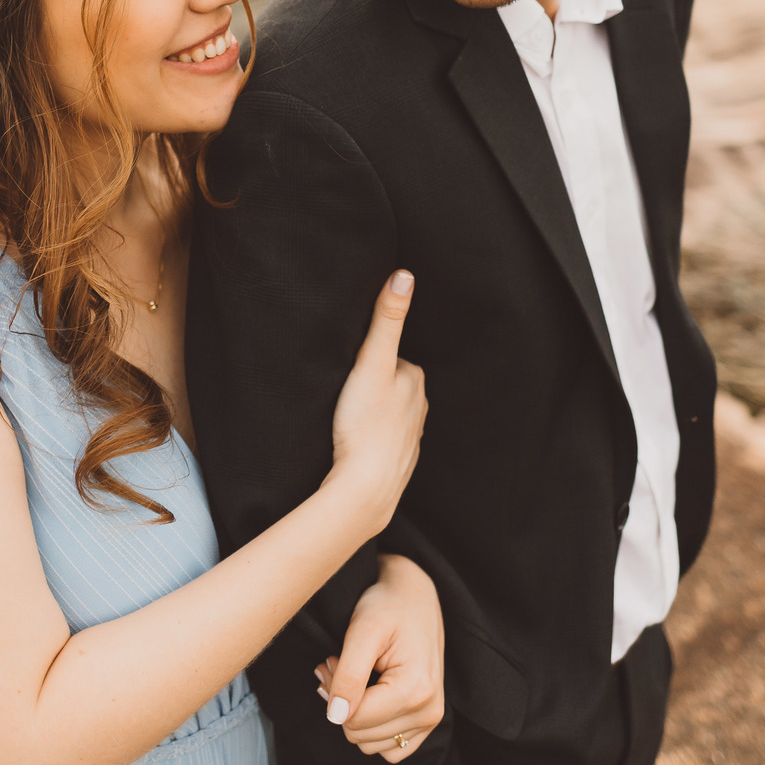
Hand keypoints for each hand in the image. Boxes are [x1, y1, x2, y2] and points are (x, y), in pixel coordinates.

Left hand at [314, 553, 443, 763]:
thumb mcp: (363, 630)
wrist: (416, 596)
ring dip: (354, 713)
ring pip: (369, 744)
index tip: (335, 659)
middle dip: (342, 701)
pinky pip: (388, 749)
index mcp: (417, 690)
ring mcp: (430, 720)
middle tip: (343, 663)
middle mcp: (429, 711)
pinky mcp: (426, 724)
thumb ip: (349, 675)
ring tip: (357, 675)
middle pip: (359, 735)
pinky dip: (372, 727)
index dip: (334, 690)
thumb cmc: (388, 606)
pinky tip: (371, 694)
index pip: (354, 720)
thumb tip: (336, 717)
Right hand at [326, 273, 426, 533]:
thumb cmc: (364, 423)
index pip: (389, 356)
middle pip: (389, 384)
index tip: (348, 369)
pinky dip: (371, 440)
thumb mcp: (371, 363)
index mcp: (416, 379)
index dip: (366, 360)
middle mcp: (420, 407)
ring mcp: (411, 437)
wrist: (364, 489)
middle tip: (343, 394)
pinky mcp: (399, 462)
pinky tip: (354, 443)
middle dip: (370, 386)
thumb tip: (405, 275)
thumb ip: (386, 320)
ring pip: (387, 413)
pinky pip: (383, 441)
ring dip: (370, 414)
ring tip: (346, 419)